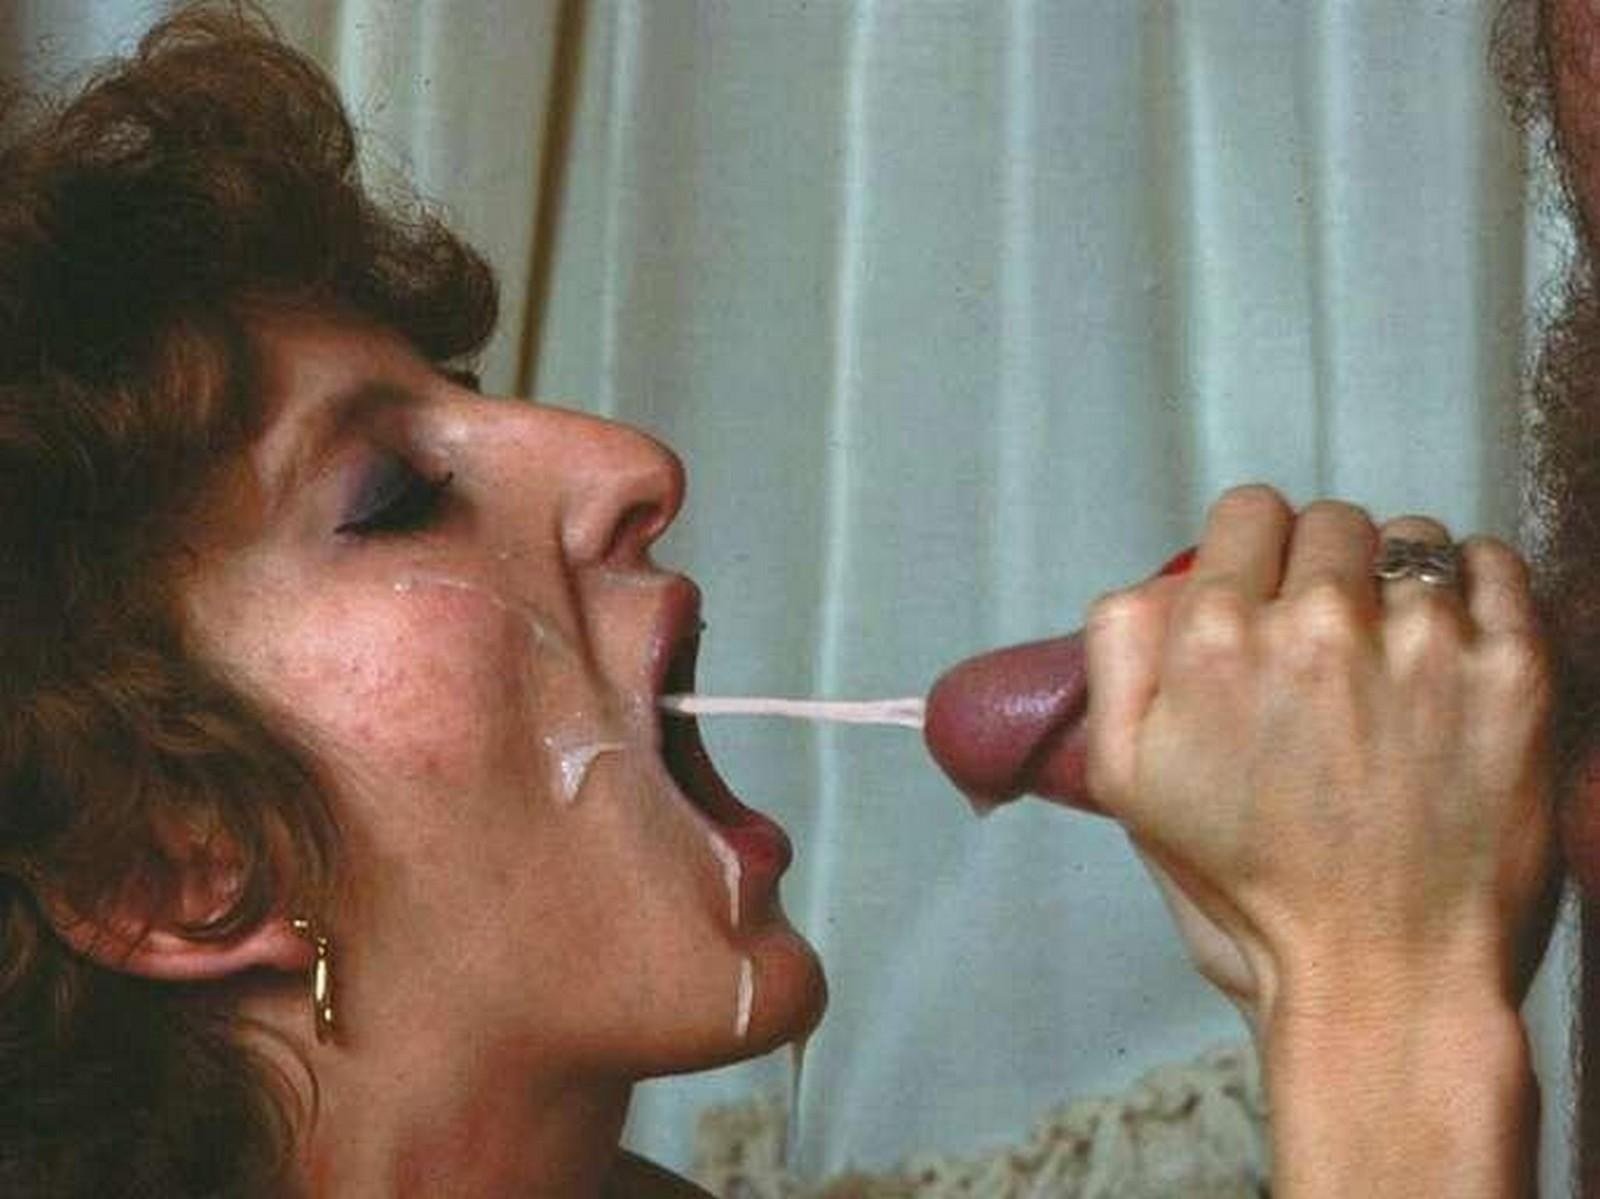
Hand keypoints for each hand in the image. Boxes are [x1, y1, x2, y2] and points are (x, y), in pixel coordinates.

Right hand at [1083, 486, 1557, 1028]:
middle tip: (1325, 641)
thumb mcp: (1127, 781)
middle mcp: (1319, 624)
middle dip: (1320, 569)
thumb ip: (1120, 655)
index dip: (1252, 554)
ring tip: (1394, 653)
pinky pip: (1494, 565)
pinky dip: (1475, 588)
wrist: (1384, 973)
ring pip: (1411, 538)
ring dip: (1397, 582)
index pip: (1247, 513)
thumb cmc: (1252, 886)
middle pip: (1327, 521)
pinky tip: (1451, 644)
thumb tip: (1155, 583)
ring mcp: (1423, 643)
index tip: (1265, 596)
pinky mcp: (1512, 671)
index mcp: (1216, 640)